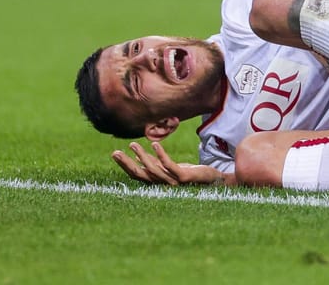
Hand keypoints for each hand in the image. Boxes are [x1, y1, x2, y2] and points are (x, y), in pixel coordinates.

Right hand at [111, 140, 226, 185]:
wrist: (213, 181)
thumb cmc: (190, 174)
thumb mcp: (170, 168)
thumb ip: (155, 164)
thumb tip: (138, 157)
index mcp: (158, 181)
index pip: (138, 174)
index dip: (126, 165)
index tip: (115, 154)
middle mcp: (163, 184)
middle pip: (141, 174)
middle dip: (127, 164)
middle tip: (115, 152)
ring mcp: (173, 181)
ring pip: (153, 169)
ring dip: (142, 156)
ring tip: (132, 144)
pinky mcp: (184, 177)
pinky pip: (170, 165)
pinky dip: (161, 155)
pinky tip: (155, 144)